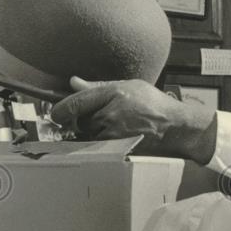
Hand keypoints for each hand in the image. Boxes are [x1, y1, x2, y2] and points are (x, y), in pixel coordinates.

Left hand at [50, 77, 217, 163]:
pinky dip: (99, 140)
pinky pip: (97, 144)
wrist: (174, 127)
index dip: (60, 109)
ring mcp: (113, 133)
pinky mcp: (116, 148)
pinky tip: (114, 135)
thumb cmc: (154, 104)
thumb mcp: (128, 86)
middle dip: (80, 119)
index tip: (55, 113)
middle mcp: (111, 114)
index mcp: (113, 94)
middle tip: (95, 116)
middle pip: (79, 120)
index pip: (75, 102)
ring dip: (91, 131)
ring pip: (87, 134)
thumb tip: (73, 82)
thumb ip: (98, 86)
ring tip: (112, 124)